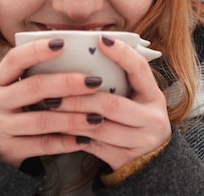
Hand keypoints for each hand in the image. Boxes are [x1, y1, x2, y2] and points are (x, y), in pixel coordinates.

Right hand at [0, 38, 103, 167]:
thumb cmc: (11, 111)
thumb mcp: (11, 90)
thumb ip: (33, 76)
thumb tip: (74, 57)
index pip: (15, 59)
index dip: (38, 50)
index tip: (63, 43)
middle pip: (33, 88)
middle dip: (67, 83)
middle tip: (95, 82)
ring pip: (42, 120)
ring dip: (73, 117)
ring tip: (97, 116)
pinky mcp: (7, 150)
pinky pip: (42, 145)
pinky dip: (66, 142)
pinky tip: (84, 138)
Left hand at [52, 36, 171, 170]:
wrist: (151, 165)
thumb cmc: (134, 123)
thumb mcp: (136, 101)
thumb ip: (119, 82)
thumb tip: (88, 51)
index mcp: (154, 97)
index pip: (139, 69)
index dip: (121, 53)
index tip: (100, 39)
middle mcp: (153, 119)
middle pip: (111, 104)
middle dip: (77, 97)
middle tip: (52, 91)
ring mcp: (141, 142)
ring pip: (98, 128)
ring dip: (69, 117)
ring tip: (49, 107)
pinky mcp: (126, 161)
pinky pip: (93, 147)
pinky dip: (72, 137)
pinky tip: (56, 128)